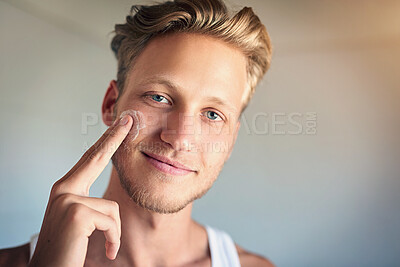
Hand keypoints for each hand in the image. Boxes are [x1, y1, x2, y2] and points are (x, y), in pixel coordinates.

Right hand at [29, 114, 133, 266]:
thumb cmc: (66, 249)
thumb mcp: (79, 222)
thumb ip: (91, 205)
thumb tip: (109, 202)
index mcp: (66, 189)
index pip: (90, 159)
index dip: (106, 141)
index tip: (119, 125)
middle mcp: (63, 189)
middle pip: (96, 157)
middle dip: (114, 137)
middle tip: (128, 118)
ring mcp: (68, 199)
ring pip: (113, 209)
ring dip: (114, 232)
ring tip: (104, 248)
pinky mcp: (76, 213)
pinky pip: (112, 222)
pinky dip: (113, 240)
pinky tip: (105, 251)